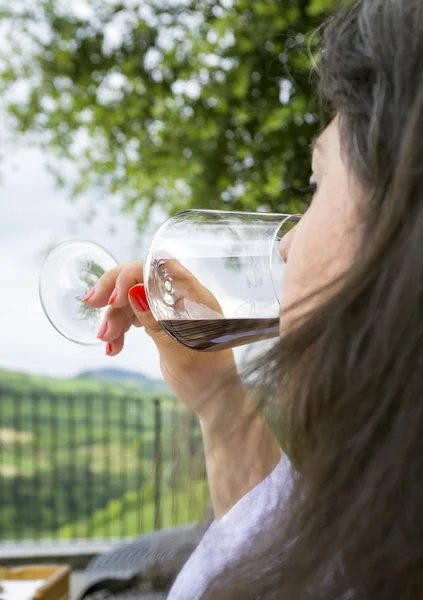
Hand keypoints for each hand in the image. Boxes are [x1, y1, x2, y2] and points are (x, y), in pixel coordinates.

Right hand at [84, 260, 243, 417]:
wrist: (213, 398)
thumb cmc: (206, 376)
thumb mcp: (179, 352)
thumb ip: (156, 321)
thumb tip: (135, 291)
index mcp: (193, 296)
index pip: (160, 267)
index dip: (132, 273)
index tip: (113, 298)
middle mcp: (181, 298)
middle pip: (140, 279)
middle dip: (114, 292)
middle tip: (91, 304)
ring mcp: (169, 310)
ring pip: (132, 299)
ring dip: (114, 317)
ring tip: (107, 341)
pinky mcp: (160, 323)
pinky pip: (134, 316)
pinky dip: (120, 328)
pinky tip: (114, 346)